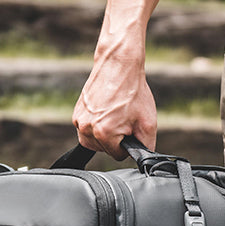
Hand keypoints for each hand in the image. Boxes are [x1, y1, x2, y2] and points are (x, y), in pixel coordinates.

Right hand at [73, 41, 157, 160]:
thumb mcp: (148, 124)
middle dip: (116, 139)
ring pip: (94, 143)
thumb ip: (145, 147)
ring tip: (115, 116)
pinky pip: (88, 131)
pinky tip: (106, 113)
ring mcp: (79, 121)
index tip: (130, 129)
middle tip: (124, 119)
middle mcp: (87, 129)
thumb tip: (142, 158)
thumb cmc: (133, 92)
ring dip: (105, 135)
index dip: (127, 145)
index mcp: (104, 133)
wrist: (118, 67)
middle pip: (105, 150)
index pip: (117, 155)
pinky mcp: (76, 115)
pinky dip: (97, 127)